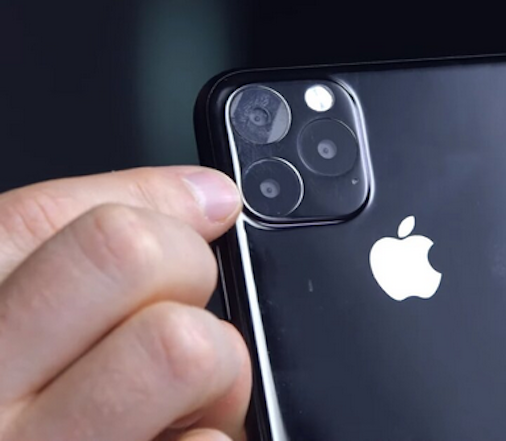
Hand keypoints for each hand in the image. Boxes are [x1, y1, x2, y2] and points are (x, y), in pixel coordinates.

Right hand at [0, 166, 250, 440]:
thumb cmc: (11, 423)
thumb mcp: (13, 334)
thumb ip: (87, 257)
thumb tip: (206, 195)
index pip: (55, 218)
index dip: (152, 203)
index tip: (203, 209)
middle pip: (130, 256)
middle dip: (188, 271)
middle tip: (183, 312)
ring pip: (183, 348)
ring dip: (218, 365)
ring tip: (193, 395)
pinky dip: (218, 440)